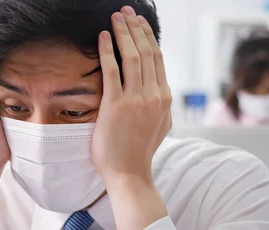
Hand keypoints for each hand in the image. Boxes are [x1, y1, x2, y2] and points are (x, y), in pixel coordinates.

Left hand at [92, 6, 171, 183]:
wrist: (130, 173)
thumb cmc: (140, 151)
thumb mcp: (160, 124)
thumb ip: (161, 104)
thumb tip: (161, 89)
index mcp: (165, 98)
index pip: (157, 58)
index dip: (148, 36)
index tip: (139, 22)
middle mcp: (155, 95)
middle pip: (146, 52)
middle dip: (136, 27)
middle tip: (126, 11)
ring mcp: (137, 99)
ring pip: (132, 56)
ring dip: (123, 32)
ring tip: (115, 17)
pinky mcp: (117, 105)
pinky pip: (112, 70)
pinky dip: (108, 50)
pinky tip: (103, 36)